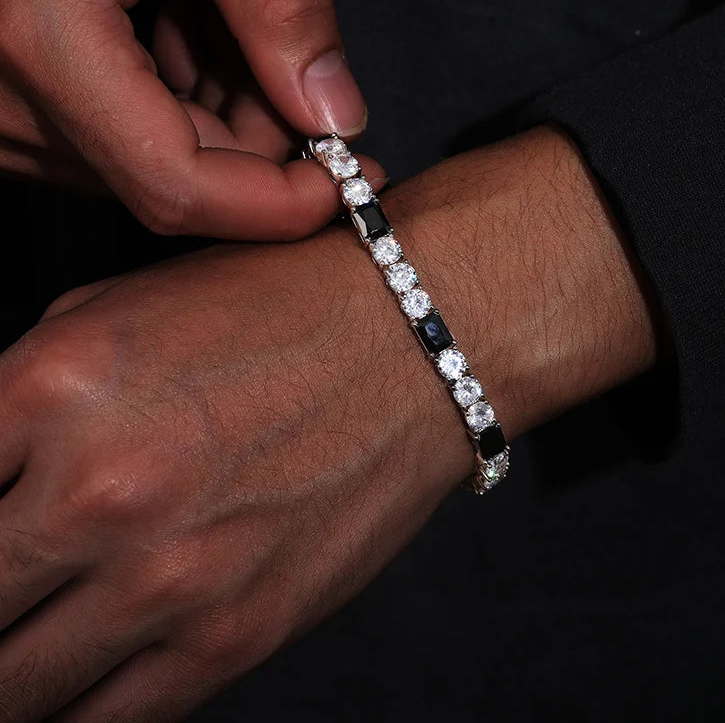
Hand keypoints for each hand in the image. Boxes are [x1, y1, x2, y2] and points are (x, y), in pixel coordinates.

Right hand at [0, 0, 368, 237]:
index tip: (347, 174)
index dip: (278, 203)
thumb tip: (337, 113)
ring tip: (215, 14)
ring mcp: (8, 118)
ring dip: (221, 109)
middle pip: (183, 180)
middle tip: (286, 52)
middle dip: (259, 131)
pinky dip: (181, 102)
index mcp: (47, 45)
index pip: (180, 188)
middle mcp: (14, 104)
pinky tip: (180, 29)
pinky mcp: (18, 115)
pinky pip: (125, 144)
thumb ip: (277, 0)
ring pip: (160, 166)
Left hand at [0, 128, 655, 720]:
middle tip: (0, 593)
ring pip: (15, 687)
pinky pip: (108, 720)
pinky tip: (68, 688)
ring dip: (8, 671)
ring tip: (24, 643)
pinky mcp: (237, 632)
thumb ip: (20, 402)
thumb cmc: (278, 313)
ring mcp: (170, 575)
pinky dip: (69, 714)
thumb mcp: (120, 314)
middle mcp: (99, 490)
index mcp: (54, 387)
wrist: (412, 344)